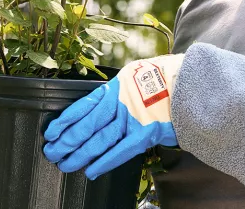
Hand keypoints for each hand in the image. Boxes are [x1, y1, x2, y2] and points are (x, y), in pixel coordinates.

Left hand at [43, 55, 183, 178]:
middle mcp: (120, 101)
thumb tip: (102, 105)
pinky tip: (91, 170)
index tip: (51, 132)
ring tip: (65, 164)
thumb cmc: (166, 78)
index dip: (65, 120)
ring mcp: (133, 118)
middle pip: (87, 124)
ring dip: (80, 154)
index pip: (84, 105)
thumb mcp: (137, 74)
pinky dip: (105, 161)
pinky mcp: (147, 132)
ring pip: (100, 139)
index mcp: (116, 86)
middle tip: (52, 152)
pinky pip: (121, 150)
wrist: (193, 82)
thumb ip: (120, 91)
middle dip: (67, 140)